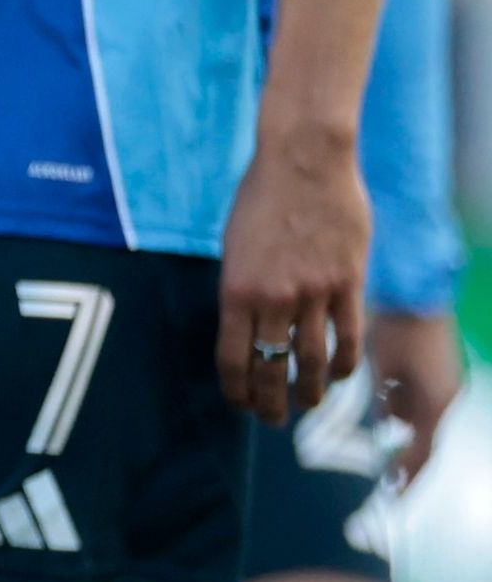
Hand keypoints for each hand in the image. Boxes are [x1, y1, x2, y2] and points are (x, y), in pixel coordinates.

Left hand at [216, 127, 368, 423]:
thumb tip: (246, 322)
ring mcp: (314, 293)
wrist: (302, 161)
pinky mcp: (348, 284)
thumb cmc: (260, 197)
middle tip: (270, 420)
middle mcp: (273, 298)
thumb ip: (242, 286)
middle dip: (269, 403)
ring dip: (308, 392)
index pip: (233, 357)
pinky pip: (347, 337)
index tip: (239, 404)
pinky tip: (338, 376)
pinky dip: (343, 364)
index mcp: (235, 289)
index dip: (237, 389)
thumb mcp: (233, 244)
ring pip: (312, 361)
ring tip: (306, 406)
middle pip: (271, 368)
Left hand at [368, 308, 462, 478]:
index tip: (395, 494)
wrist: (419, 288)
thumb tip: (391, 422)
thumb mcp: (382, 367)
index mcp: (435, 404)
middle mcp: (448, 398)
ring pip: (423, 416)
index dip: (408, 475)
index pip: (423, 453)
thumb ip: (387, 400)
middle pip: (426, 437)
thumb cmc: (396, 327)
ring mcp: (448, 384)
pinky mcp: (443, 371)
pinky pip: (424, 398)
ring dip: (402, 422)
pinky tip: (387, 394)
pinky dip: (405, 403)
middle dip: (405, 453)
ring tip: (382, 428)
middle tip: (388, 474)